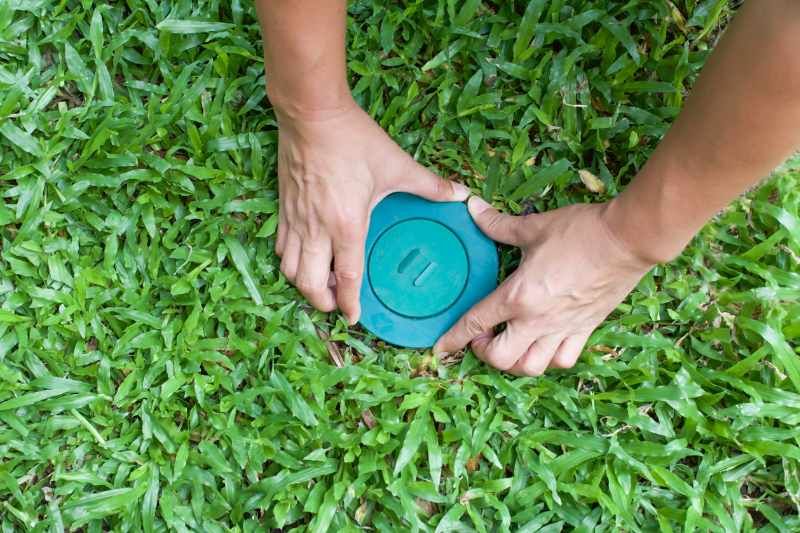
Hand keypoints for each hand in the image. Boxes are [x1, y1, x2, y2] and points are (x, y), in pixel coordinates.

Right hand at [274, 99, 469, 323]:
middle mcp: (317, 229)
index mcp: (347, 224)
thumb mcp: (396, 164)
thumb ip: (429, 185)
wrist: (311, 113)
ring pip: (290, 269)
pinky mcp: (283, 207)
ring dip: (305, 285)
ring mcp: (296, 219)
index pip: (347, 278)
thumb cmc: (353, 139)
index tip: (354, 317)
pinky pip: (280, 247)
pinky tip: (304, 258)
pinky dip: (290, 261)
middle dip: (323, 302)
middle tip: (337, 303)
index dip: (350, 303)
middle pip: (310, 284)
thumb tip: (460, 194)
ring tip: (321, 285)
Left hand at [434, 196, 654, 375]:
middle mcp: (538, 320)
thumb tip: (472, 207)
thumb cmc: (580, 231)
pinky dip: (550, 360)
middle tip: (484, 335)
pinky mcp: (586, 329)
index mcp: (519, 295)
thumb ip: (497, 224)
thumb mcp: (533, 227)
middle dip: (484, 353)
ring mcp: (563, 328)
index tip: (440, 348)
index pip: (475, 323)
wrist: (628, 239)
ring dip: (515, 361)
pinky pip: (564, 360)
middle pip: (502, 359)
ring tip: (511, 343)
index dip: (453, 338)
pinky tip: (543, 344)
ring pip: (532, 367)